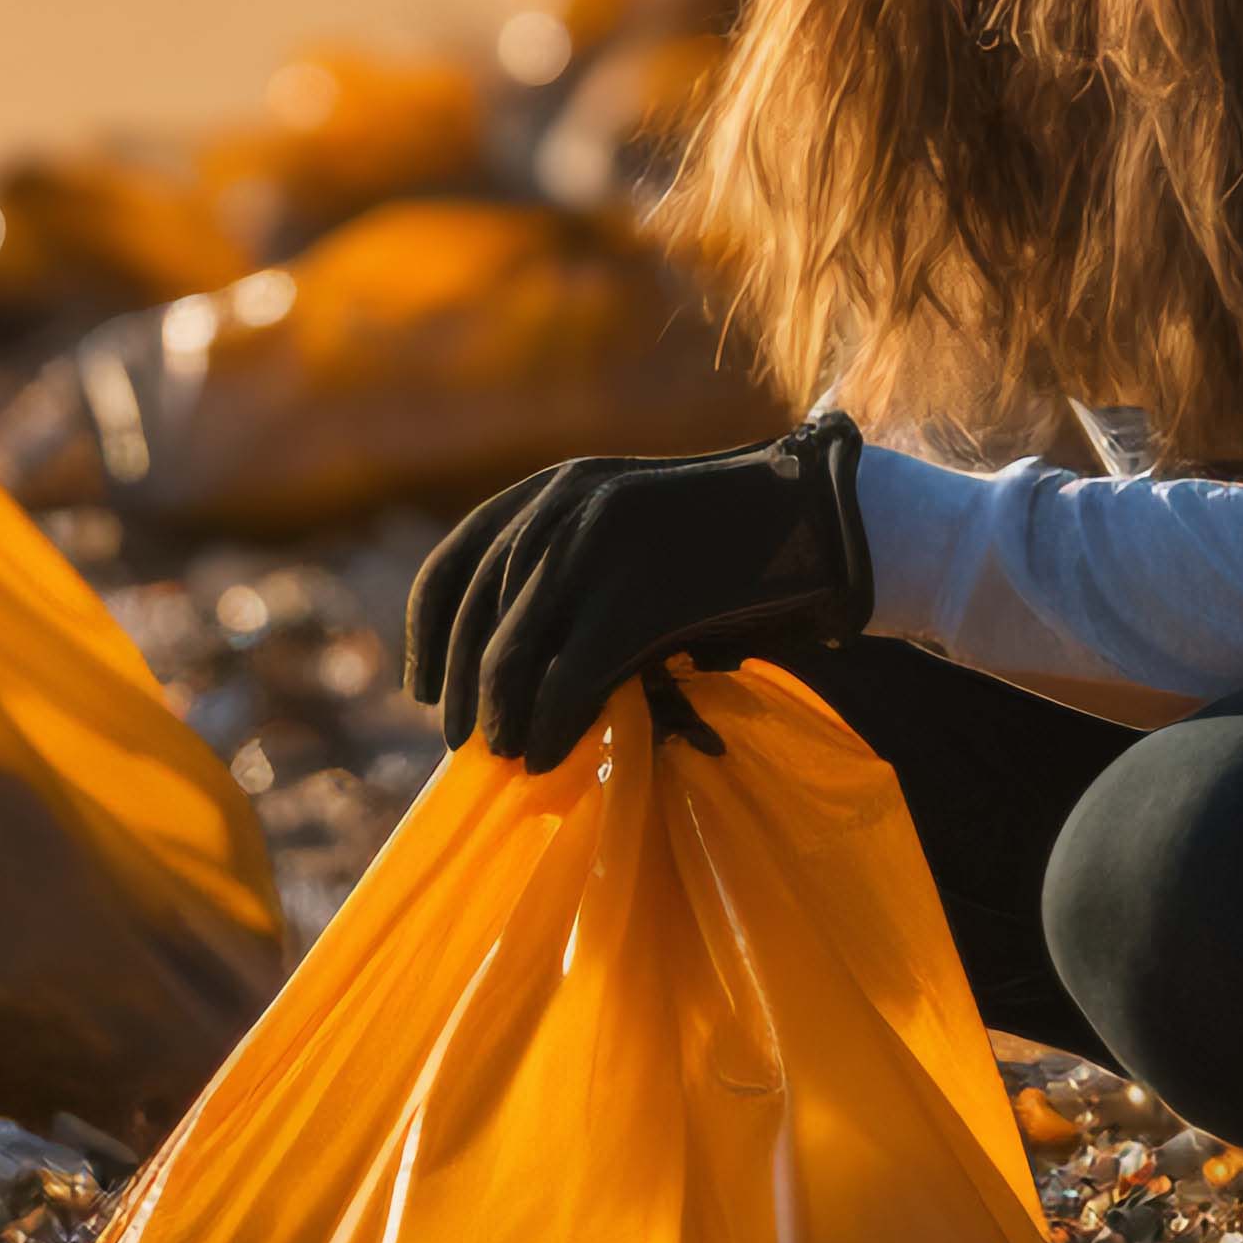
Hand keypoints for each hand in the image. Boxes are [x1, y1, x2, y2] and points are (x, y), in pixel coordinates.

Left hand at [403, 413, 872, 765]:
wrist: (823, 519)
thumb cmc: (731, 537)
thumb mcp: (633, 527)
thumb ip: (571, 567)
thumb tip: (503, 661)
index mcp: (556, 486)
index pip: (457, 561)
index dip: (426, 633)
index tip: (419, 689)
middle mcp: (565, 505)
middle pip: (477, 614)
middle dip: (461, 688)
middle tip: (459, 742)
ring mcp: (600, 548)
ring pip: (513, 654)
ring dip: (500, 717)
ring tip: (505, 755)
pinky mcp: (639, 598)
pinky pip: (569, 680)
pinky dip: (549, 727)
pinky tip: (546, 757)